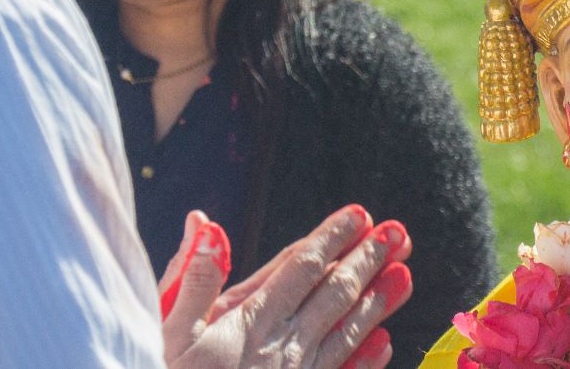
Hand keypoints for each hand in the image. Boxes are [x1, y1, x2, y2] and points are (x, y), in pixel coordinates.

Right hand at [159, 206, 411, 368]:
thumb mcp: (164, 334)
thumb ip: (191, 281)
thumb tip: (205, 223)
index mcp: (248, 321)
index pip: (300, 268)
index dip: (330, 238)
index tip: (360, 214)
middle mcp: (279, 346)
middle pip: (332, 294)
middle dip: (366, 260)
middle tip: (399, 232)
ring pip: (344, 332)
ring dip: (376, 302)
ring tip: (405, 274)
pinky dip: (364, 359)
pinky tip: (385, 342)